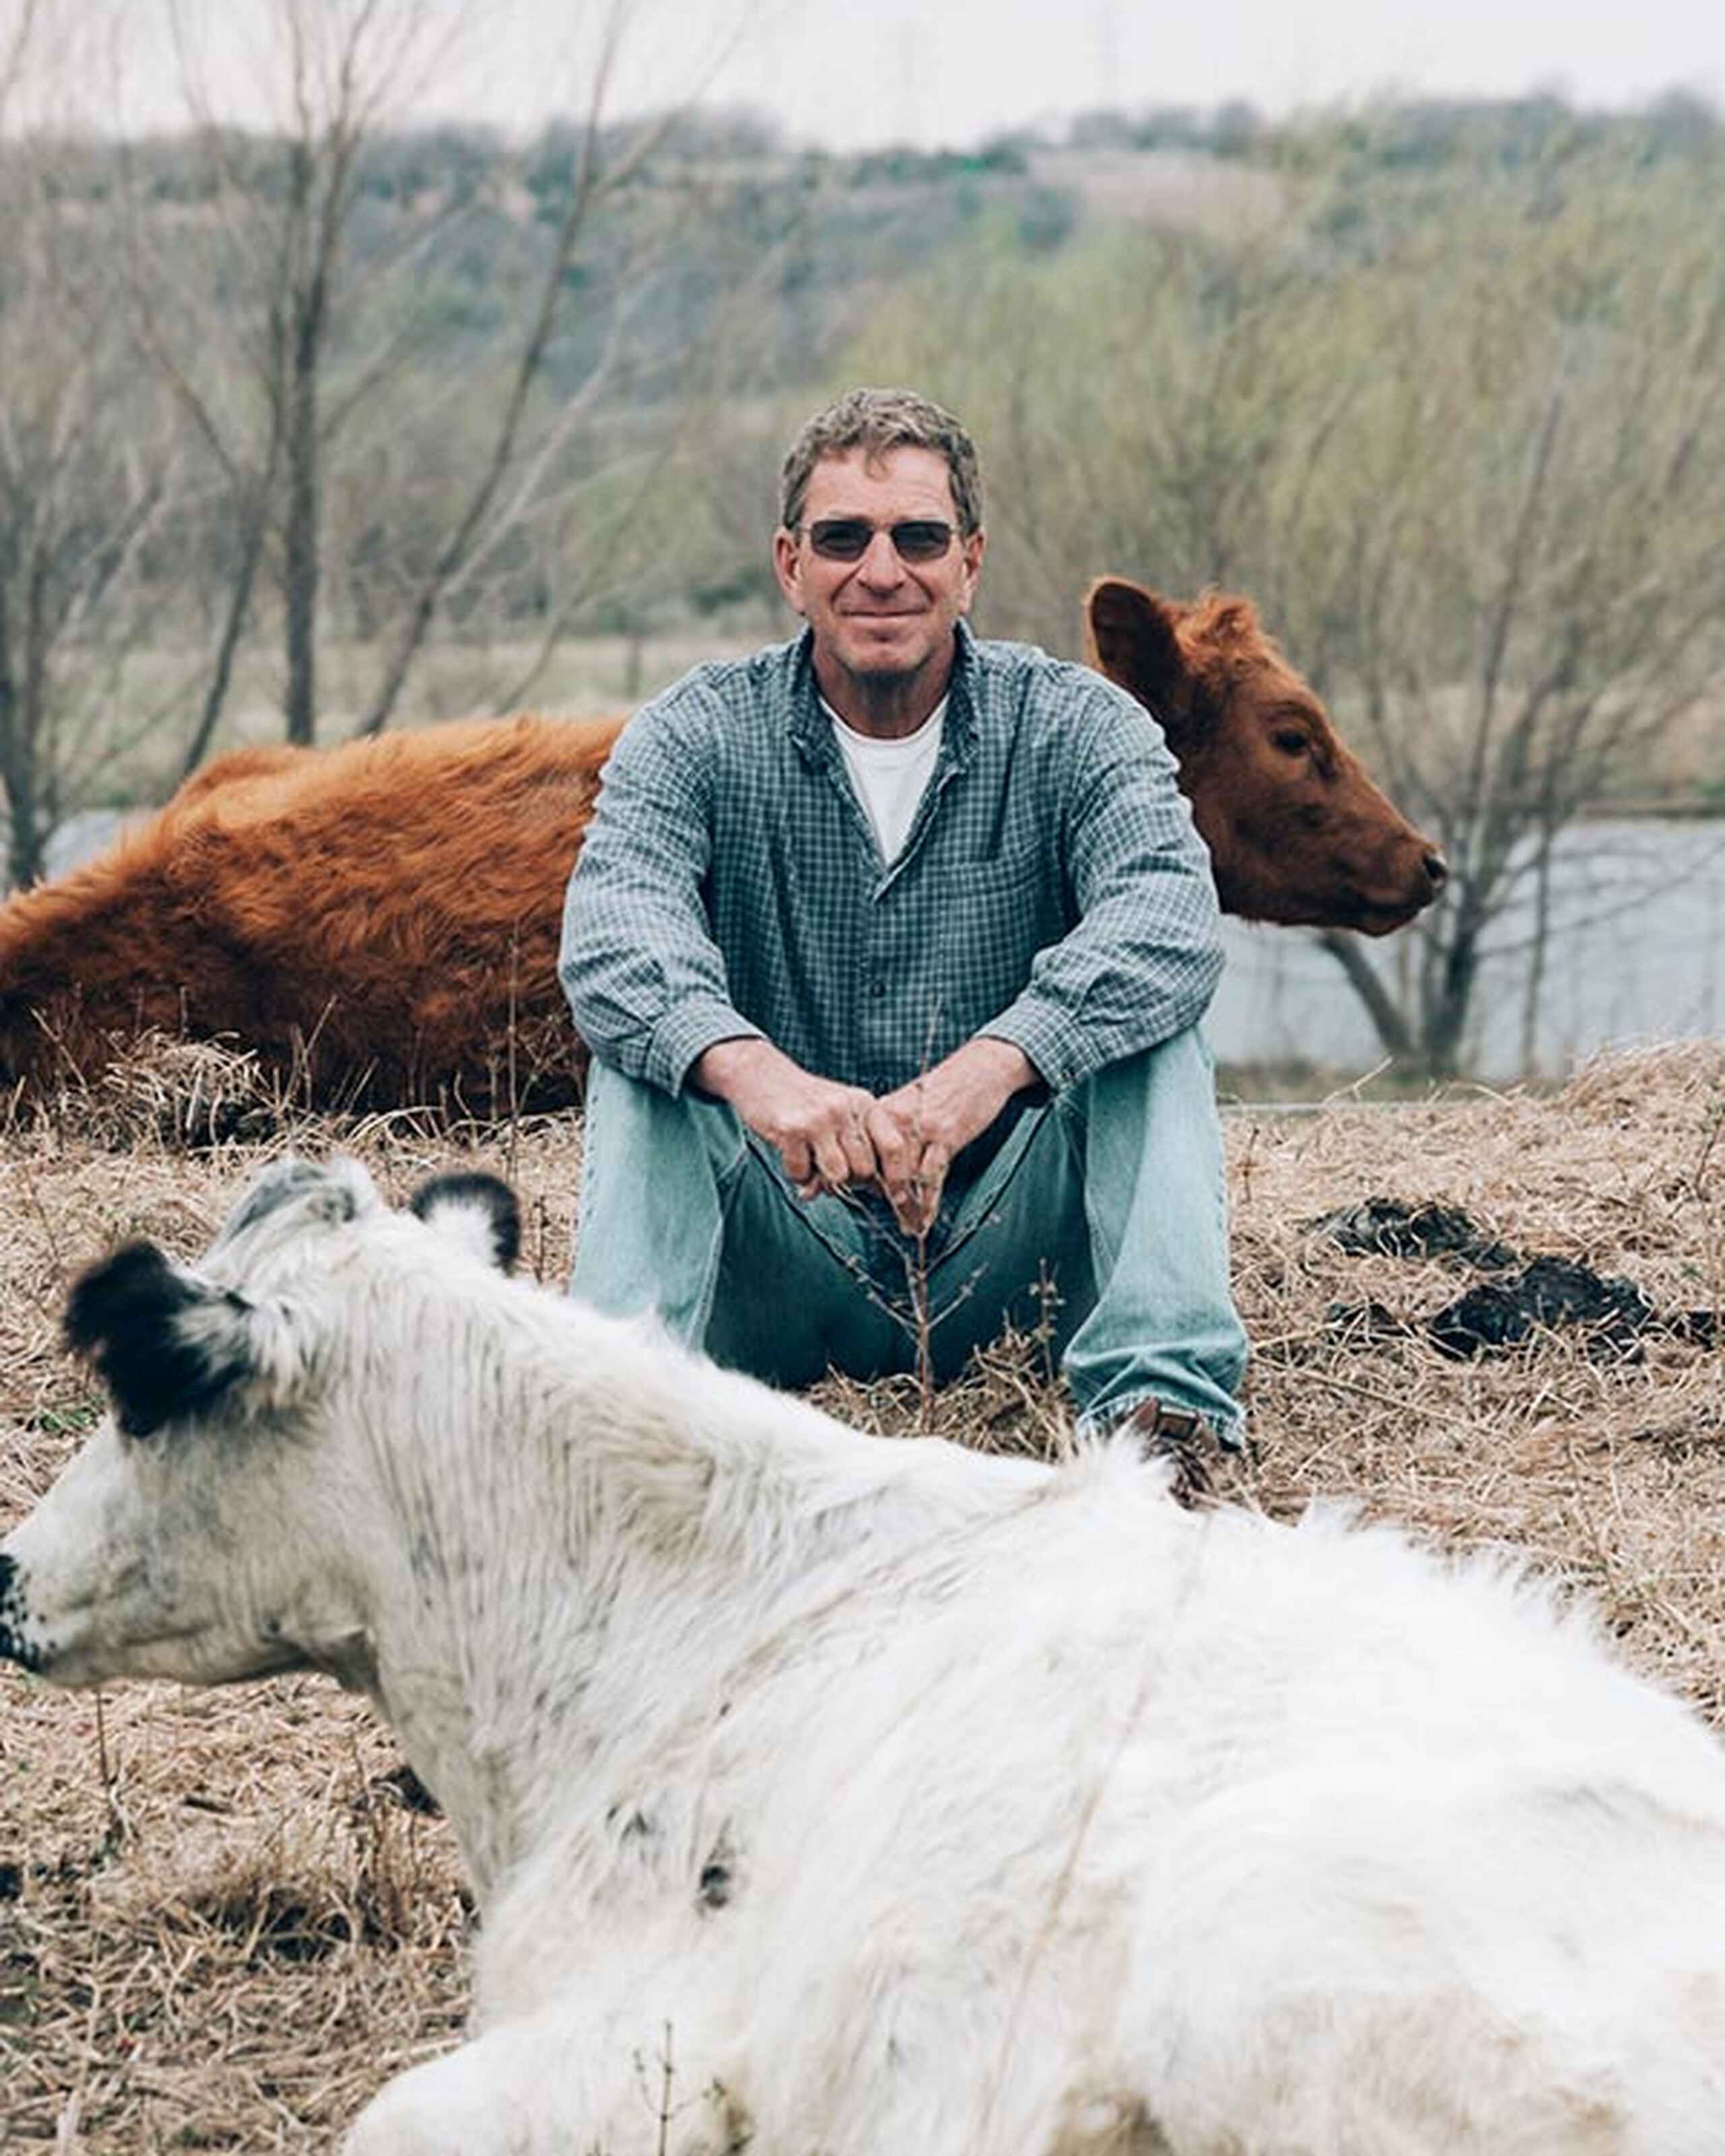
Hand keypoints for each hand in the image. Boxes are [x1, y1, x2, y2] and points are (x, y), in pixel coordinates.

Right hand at [692, 1038, 883, 1199]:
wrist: (761, 1075)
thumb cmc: (806, 1102)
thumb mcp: (842, 1113)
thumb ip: (861, 1147)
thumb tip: (880, 1193)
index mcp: (864, 1104)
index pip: (894, 1146)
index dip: (899, 1178)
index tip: (899, 1198)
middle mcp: (845, 1108)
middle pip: (865, 1169)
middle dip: (852, 1181)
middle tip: (834, 1170)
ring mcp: (819, 1118)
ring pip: (838, 1175)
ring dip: (824, 1180)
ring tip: (812, 1162)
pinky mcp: (791, 1129)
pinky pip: (802, 1174)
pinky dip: (797, 1174)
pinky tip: (791, 1155)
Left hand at [872, 1037, 1037, 1235]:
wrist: (980, 1069)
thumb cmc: (943, 1092)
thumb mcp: (908, 1108)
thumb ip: (890, 1138)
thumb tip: (877, 1178)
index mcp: (878, 1112)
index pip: (861, 1156)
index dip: (862, 1183)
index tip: (867, 1202)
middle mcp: (892, 1119)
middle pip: (879, 1170)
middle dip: (887, 1199)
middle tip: (895, 1220)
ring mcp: (918, 1128)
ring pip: (904, 1178)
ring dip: (907, 1208)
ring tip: (910, 1226)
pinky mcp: (943, 1136)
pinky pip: (930, 1177)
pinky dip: (927, 1202)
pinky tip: (925, 1218)